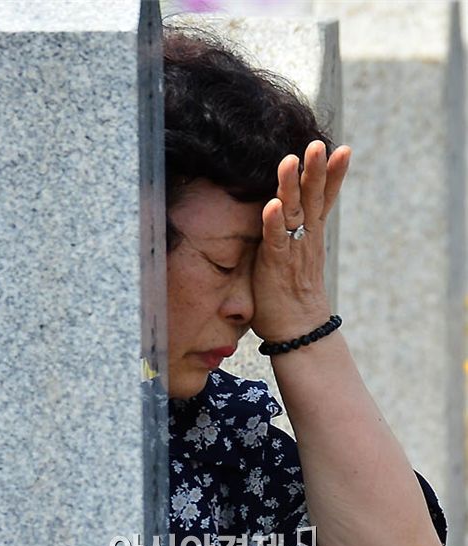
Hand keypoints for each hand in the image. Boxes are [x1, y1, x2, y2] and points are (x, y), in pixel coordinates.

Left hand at [250, 141, 350, 342]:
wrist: (299, 333)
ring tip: (292, 158)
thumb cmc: (292, 297)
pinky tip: (272, 205)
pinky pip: (275, 240)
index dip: (333, 175)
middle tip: (318, 143)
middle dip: (317, 169)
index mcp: (311, 235)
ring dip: (292, 185)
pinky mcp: (276, 265)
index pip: (324, 199)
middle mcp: (306, 239)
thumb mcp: (294, 258)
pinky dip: (273, 223)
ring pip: (295, 212)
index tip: (342, 149)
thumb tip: (281, 216)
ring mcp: (293, 251)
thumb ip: (289, 236)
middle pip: (314, 198)